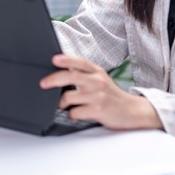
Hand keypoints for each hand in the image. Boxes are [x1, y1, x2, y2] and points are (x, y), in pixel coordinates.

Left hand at [39, 54, 161, 130]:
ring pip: (69, 96)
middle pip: (71, 76)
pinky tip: (76, 114)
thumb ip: (85, 74)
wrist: (132, 111)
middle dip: (53, 79)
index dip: (66, 59)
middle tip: (43, 84)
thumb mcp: (101, 79)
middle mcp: (97, 81)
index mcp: (97, 71)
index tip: (54, 59)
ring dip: (61, 103)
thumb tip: (61, 71)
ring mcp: (98, 96)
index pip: (80, 62)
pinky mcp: (98, 110)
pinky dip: (71, 114)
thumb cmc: (111, 95)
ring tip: (63, 105)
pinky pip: (75, 112)